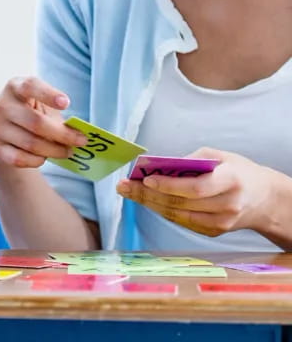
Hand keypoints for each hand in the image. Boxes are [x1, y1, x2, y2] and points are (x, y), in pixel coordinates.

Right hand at [0, 76, 86, 168]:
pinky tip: (44, 157)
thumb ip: (55, 113)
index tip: (66, 103)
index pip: (30, 86)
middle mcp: (1, 105)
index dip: (48, 94)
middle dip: (63, 135)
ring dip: (55, 150)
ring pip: (32, 143)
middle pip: (36, 122)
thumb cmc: (27, 113)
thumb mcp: (38, 104)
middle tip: (80, 141)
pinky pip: (21, 159)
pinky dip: (38, 160)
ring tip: (67, 151)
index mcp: (14, 87)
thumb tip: (76, 133)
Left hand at [116, 148, 277, 236]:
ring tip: (127, 192)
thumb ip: (191, 161)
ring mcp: (221, 223)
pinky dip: (162, 210)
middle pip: (180, 204)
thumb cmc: (238, 171)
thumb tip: (158, 167)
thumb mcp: (220, 156)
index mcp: (231, 181)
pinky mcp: (214, 232)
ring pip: (177, 215)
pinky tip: (146, 200)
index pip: (195, 188)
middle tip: (123, 186)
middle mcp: (227, 206)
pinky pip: (182, 221)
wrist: (265, 200)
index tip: (145, 178)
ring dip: (149, 203)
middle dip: (148, 194)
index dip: (169, 185)